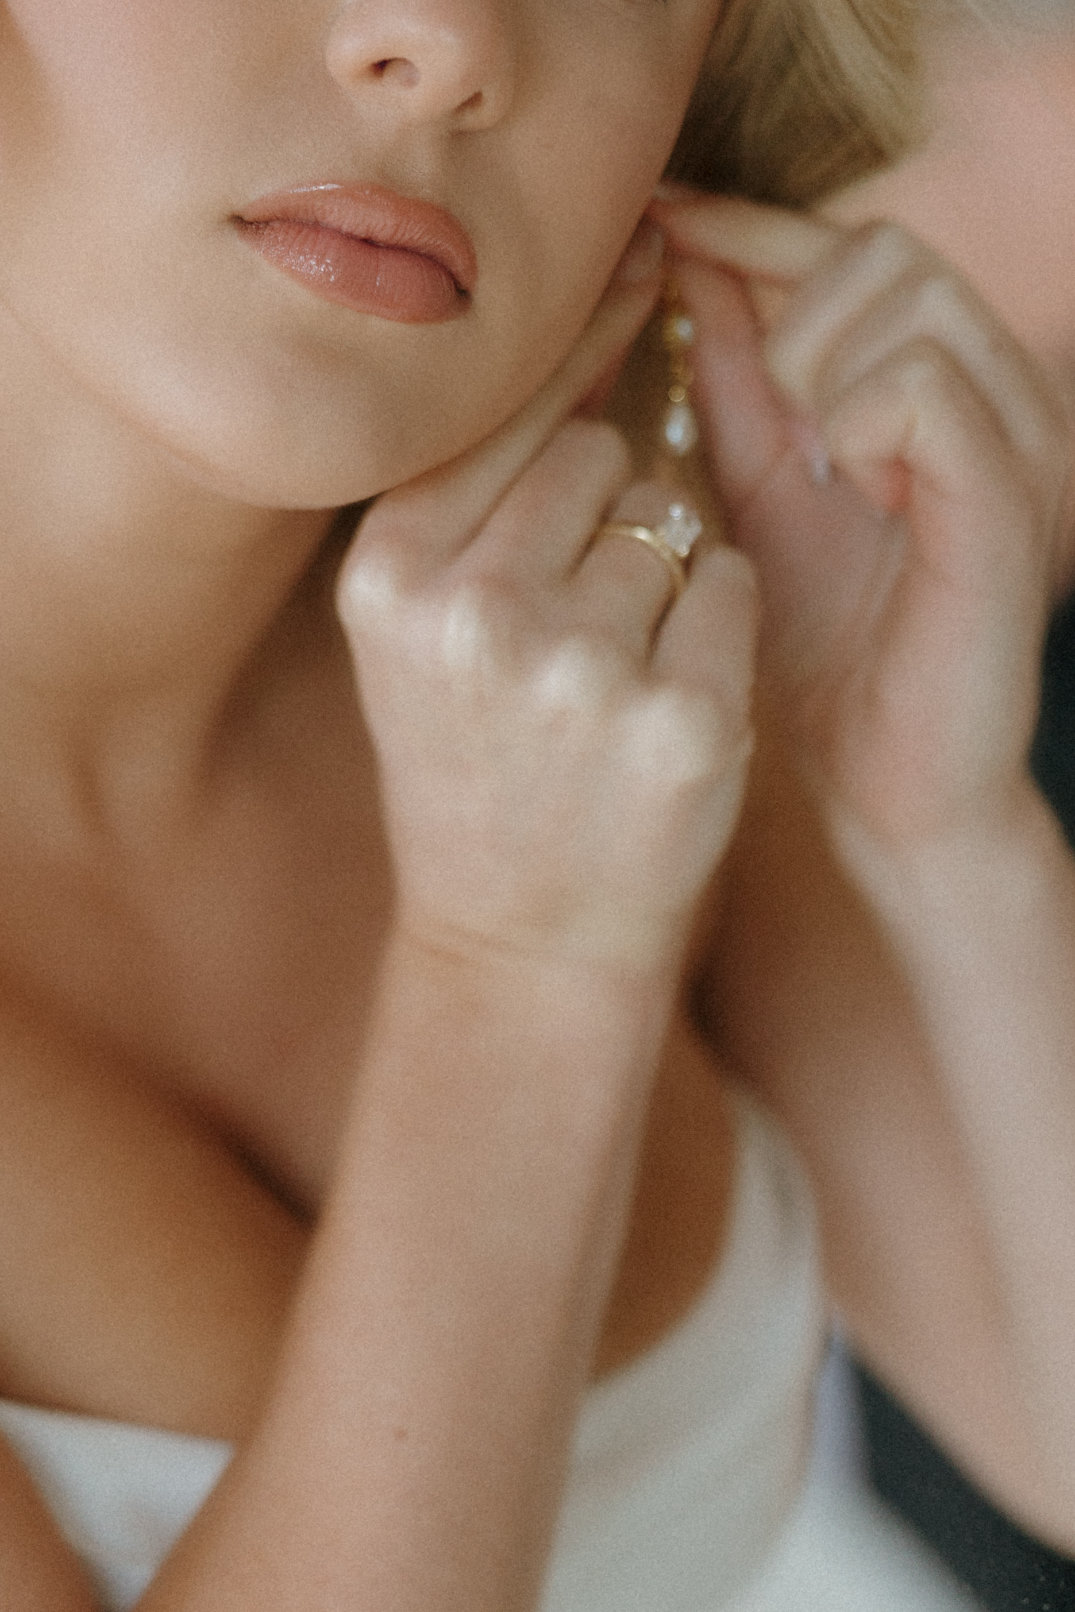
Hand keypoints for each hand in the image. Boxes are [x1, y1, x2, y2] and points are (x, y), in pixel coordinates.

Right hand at [335, 233, 756, 975]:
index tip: (644, 258)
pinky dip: (713, 625)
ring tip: (610, 673)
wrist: (518, 937)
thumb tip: (589, 335)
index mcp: (392, 578)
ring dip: (660, 571)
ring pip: (671, 516)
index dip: (582, 336)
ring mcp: (585, 670)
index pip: (506, 408)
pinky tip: (663, 700)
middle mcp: (478, 614)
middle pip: (599, 455)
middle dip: (608, 508)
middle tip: (575, 613)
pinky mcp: (686, 719)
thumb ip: (474, 500)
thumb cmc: (472, 770)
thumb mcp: (417, 637)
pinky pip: (728, 586)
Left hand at [654, 193, 1073, 859]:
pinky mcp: (1007, 509)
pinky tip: (841, 478)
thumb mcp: (759, 496)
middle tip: (767, 415)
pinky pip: (926, 389)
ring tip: (808, 457)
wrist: (890, 784)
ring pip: (912, 298)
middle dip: (790, 306)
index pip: (844, 247)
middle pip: (884, 248)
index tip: (655, 224)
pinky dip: (861, 416)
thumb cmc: (822, 650)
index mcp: (926, 387)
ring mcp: (1013, 444)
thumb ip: (739, 390)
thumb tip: (684, 272)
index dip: (747, 225)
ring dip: (824, 362)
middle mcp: (989, 396)